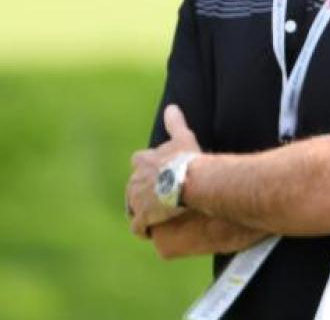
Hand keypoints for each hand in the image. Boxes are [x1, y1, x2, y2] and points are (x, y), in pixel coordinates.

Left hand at [126, 104, 201, 236]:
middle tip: (159, 196)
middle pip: (133, 187)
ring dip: (142, 211)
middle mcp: (135, 181)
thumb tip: (172, 107)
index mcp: (143, 162)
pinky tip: (151, 232)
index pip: (139, 162)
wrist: (187, 182)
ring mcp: (136, 201)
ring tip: (156, 216)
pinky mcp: (141, 218)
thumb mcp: (182, 138)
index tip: (158, 173)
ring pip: (133, 208)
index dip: (147, 168)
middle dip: (143, 191)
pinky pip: (138, 227)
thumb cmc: (186, 159)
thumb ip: (175, 123)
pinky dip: (143, 229)